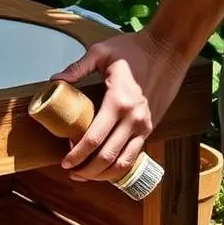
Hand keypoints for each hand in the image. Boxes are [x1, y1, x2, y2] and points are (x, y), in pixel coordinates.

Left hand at [52, 29, 188, 182]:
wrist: (169, 49)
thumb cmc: (134, 49)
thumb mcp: (101, 52)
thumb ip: (77, 68)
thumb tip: (54, 80)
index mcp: (118, 102)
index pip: (94, 138)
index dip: (77, 154)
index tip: (64, 162)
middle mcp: (133, 119)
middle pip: (107, 157)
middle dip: (87, 170)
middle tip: (71, 172)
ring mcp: (144, 126)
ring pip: (123, 162)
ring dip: (103, 174)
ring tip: (86, 175)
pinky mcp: (151, 128)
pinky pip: (134, 155)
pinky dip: (119, 166)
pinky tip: (105, 167)